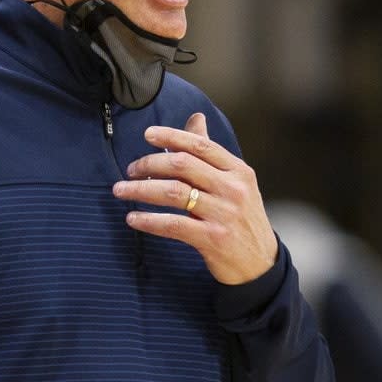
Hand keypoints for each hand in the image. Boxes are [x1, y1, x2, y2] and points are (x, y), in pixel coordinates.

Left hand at [112, 112, 278, 284]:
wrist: (261, 264)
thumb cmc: (242, 218)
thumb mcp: (235, 183)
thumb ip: (211, 153)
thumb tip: (196, 117)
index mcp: (238, 171)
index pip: (201, 145)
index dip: (172, 136)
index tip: (148, 135)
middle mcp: (233, 189)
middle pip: (183, 165)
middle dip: (150, 164)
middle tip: (130, 169)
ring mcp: (223, 214)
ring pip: (174, 193)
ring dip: (141, 190)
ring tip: (121, 190)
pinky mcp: (213, 238)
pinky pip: (173, 224)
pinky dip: (149, 220)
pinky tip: (133, 218)